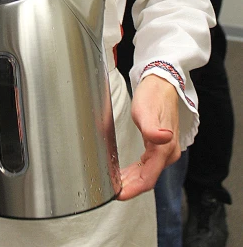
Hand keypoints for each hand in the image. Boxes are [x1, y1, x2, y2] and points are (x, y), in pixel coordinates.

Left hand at [118, 74, 180, 200]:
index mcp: (165, 148)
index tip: (118, 195)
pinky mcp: (160, 146)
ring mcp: (165, 150)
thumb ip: (151, 128)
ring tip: (114, 183)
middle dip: (129, 186)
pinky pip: (147, 165)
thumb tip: (163, 139)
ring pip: (147, 173)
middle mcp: (168, 152)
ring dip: (131, 180)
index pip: (148, 178)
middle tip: (110, 189)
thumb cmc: (153, 95)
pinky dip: (135, 171)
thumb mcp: (145, 111)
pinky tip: (124, 173)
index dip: (132, 189)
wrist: (161, 83)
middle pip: (147, 178)